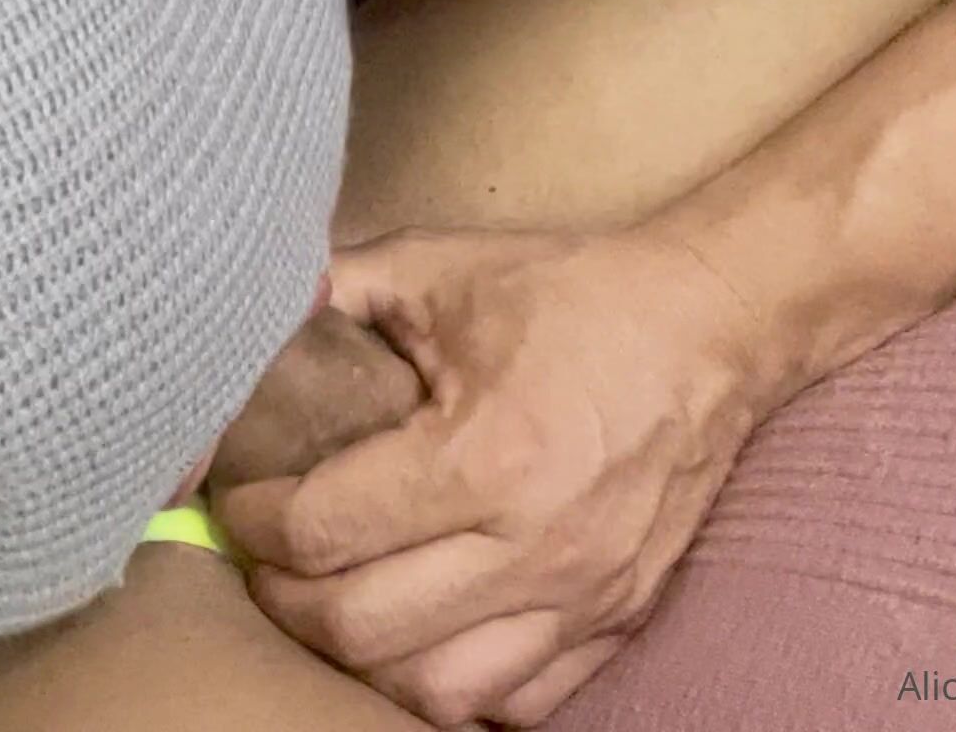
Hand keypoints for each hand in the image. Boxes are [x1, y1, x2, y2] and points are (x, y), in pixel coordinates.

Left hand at [216, 227, 773, 726]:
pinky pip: (515, 704)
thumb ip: (335, 289)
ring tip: (334, 602)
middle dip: (285, 597)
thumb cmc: (573, 294)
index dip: (253, 520)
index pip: (322, 531)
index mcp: (484, 455)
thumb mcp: (440, 267)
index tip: (241, 497)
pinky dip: (451, 686)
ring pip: (431, 689)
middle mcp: (534, 544)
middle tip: (269, 557)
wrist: (714, 326)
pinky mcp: (616, 622)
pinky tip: (419, 636)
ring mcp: (582, 596)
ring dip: (360, 657)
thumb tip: (243, 319)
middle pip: (359, 628)